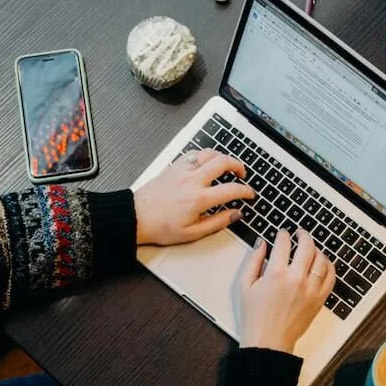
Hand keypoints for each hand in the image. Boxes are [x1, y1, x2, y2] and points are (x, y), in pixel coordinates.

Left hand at [134, 149, 254, 245]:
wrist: (136, 216)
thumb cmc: (160, 226)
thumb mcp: (192, 233)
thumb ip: (218, 222)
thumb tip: (235, 214)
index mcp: (199, 199)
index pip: (231, 189)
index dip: (246, 191)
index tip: (250, 194)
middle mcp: (192, 180)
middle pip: (223, 162)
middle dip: (238, 165)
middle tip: (242, 174)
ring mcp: (182, 170)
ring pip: (209, 153)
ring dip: (223, 157)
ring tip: (227, 166)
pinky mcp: (174, 166)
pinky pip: (194, 153)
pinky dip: (206, 156)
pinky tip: (207, 163)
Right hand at [232, 229, 335, 353]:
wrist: (269, 341)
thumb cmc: (254, 316)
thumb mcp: (245, 285)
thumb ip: (254, 260)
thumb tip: (261, 243)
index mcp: (276, 274)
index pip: (284, 243)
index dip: (283, 234)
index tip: (282, 233)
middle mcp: (296, 278)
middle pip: (307, 246)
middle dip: (303, 234)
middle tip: (299, 233)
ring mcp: (311, 289)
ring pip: (321, 259)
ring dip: (316, 249)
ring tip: (310, 248)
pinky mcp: (319, 298)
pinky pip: (331, 276)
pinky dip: (328, 266)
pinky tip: (322, 263)